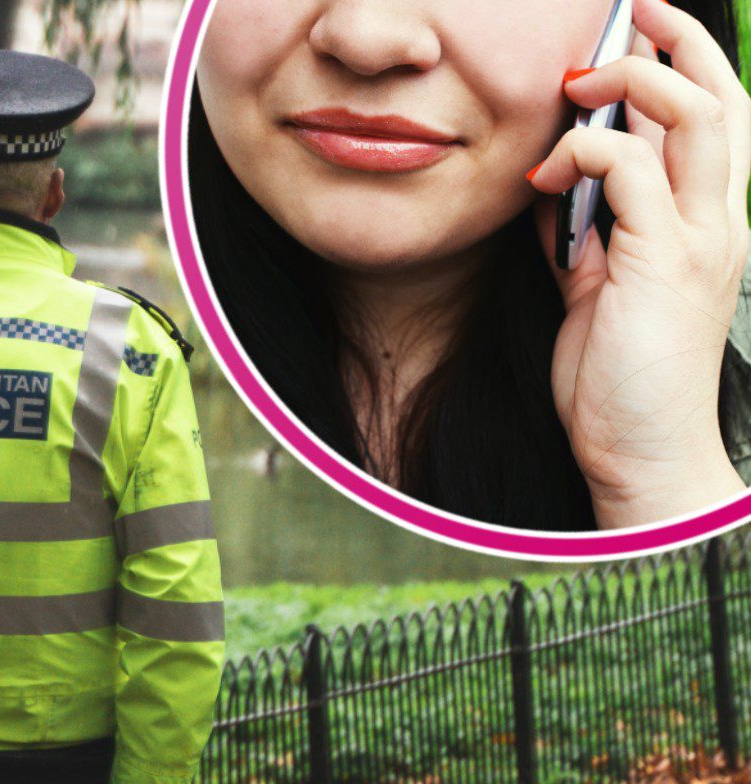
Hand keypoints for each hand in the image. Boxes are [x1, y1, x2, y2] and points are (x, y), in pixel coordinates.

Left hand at [528, 0, 750, 528]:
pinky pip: (628, 172)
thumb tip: (553, 182)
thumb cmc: (615, 375)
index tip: (635, 31)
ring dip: (633, 83)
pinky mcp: (664, 262)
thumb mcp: (594, 286)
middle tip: (630, 8)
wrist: (638, 451)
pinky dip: (581, 155)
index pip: (717, 120)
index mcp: (708, 223)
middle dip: (677, 41)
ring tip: (580, 83)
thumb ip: (586, 230)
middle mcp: (720, 222)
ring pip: (695, 116)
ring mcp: (701, 239)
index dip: (685, 63)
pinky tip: (544, 176)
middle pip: (724, 99)